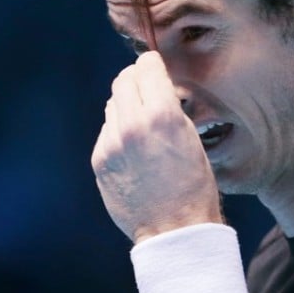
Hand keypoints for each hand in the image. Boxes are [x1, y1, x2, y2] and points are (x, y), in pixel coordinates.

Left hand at [91, 51, 222, 242]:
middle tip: (147, 88)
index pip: (146, 67)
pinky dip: (119, 131)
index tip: (155, 66)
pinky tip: (135, 150)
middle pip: (123, 80)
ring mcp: (111, 143)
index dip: (152, 64)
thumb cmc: (194, 185)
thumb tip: (154, 87)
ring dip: (126, 106)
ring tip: (144, 125)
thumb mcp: (191, 138)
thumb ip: (169, 108)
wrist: (173, 228)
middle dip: (136, 79)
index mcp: (162, 115)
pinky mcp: (99, 160)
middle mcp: (132, 124)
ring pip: (113, 105)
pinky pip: (107, 131)